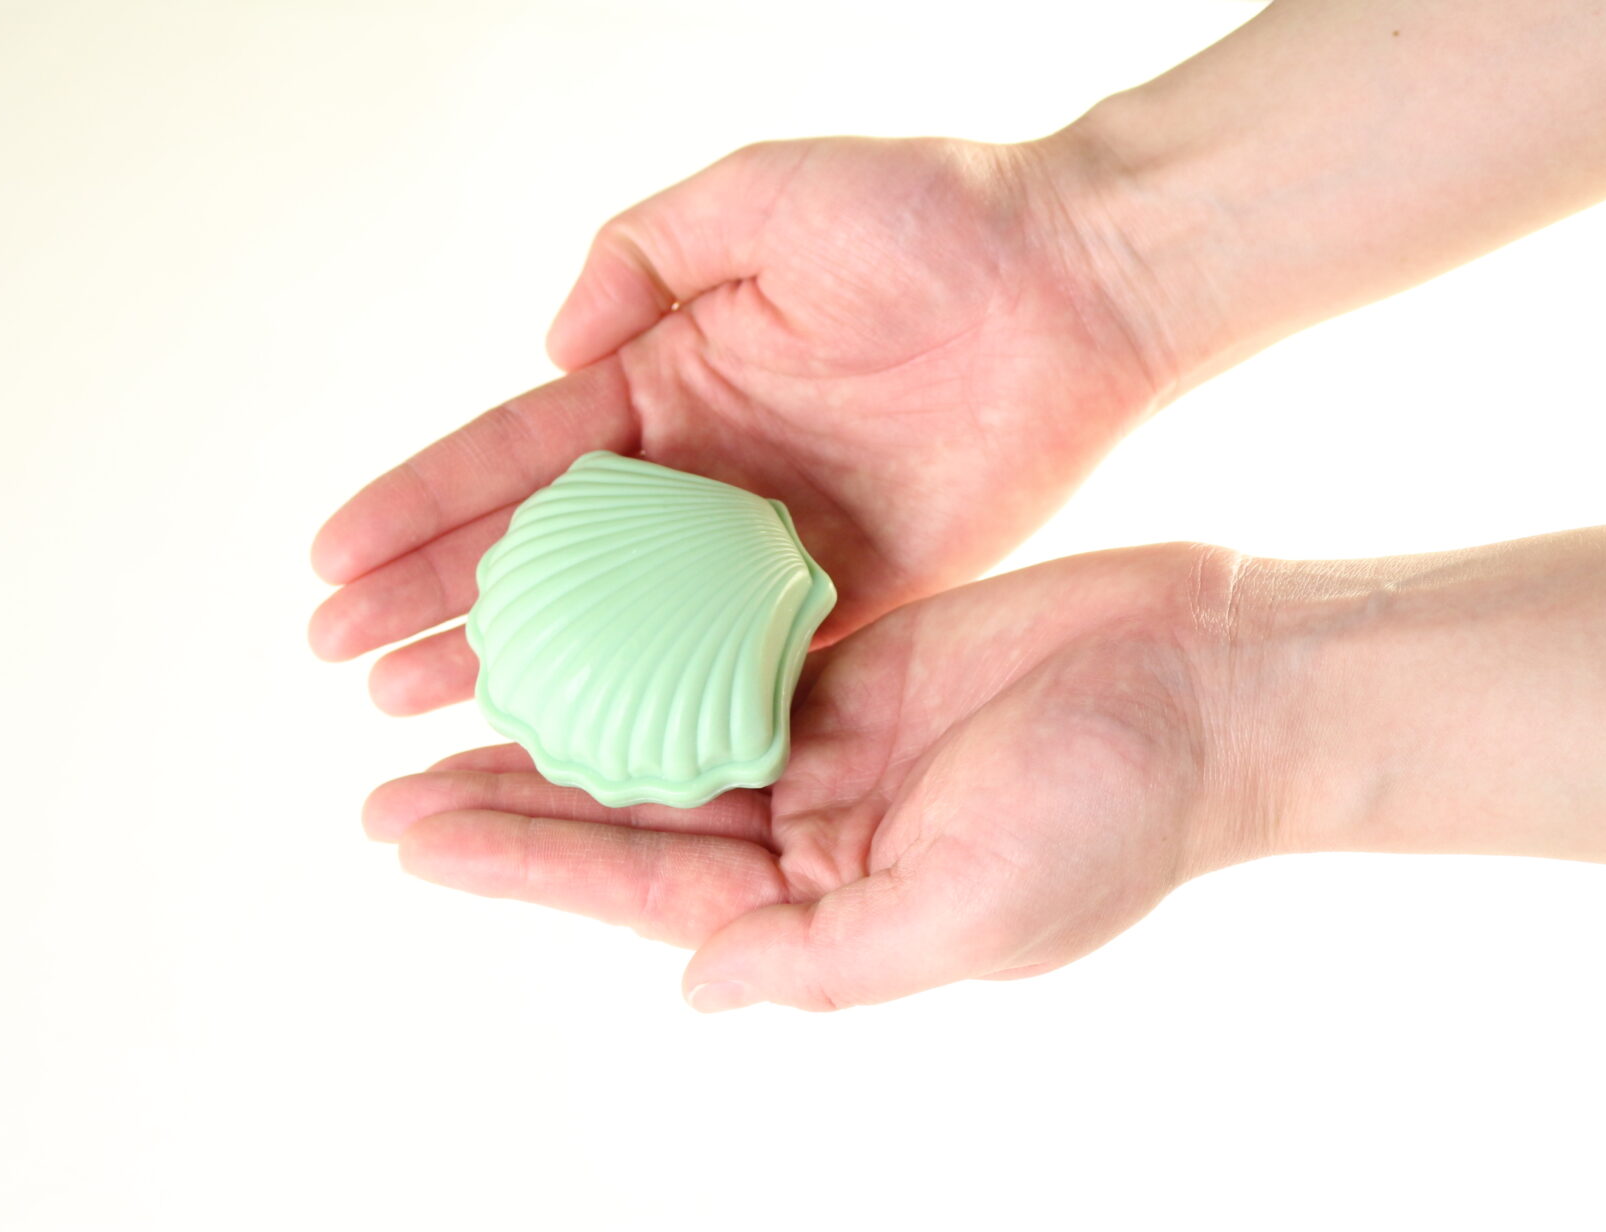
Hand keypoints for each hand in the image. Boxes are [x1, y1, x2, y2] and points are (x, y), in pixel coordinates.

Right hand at [308, 134, 1174, 712]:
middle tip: (344, 660)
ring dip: (514, 663)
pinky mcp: (840, 592)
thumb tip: (555, 344)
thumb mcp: (758, 197)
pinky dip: (649, 700)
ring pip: (614, 621)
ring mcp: (760, 541)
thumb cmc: (929, 217)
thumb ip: (641, 254)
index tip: (331, 558)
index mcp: (664, 377)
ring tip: (413, 708)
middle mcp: (697, 471)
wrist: (1078, 283)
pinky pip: (724, 658)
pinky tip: (574, 736)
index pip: (514, 454)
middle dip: (433, 600)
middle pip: (540, 552)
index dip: (418, 504)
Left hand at [362, 542, 1265, 1010]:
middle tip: (388, 785)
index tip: (413, 835)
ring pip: (664, 731)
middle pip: (632, 816)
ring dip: (566, 720)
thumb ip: (828, 958)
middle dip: (513, 803)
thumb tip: (693, 986)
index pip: (644, 890)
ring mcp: (830, 744)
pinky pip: (723, 649)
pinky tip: (577, 620)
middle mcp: (814, 833)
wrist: (1217, 684)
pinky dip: (649, 639)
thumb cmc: (1117, 809)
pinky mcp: (853, 661)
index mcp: (830, 905)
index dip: (525, 863)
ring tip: (448, 705)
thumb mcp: (975, 906)